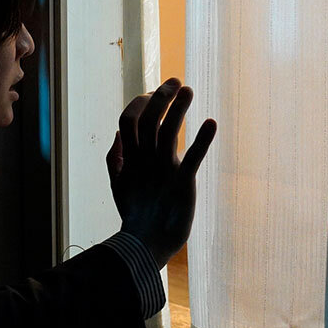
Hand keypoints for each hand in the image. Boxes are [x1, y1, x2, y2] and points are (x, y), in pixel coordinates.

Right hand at [105, 78, 216, 268]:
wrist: (145, 246)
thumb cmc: (135, 214)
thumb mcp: (119, 185)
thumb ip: (116, 158)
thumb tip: (118, 133)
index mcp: (131, 159)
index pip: (129, 120)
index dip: (139, 103)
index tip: (153, 93)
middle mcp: (145, 160)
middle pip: (148, 119)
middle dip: (160, 97)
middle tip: (175, 81)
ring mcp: (163, 171)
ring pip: (168, 131)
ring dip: (178, 109)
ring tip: (188, 90)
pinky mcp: (183, 184)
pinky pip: (193, 159)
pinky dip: (203, 141)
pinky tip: (212, 123)